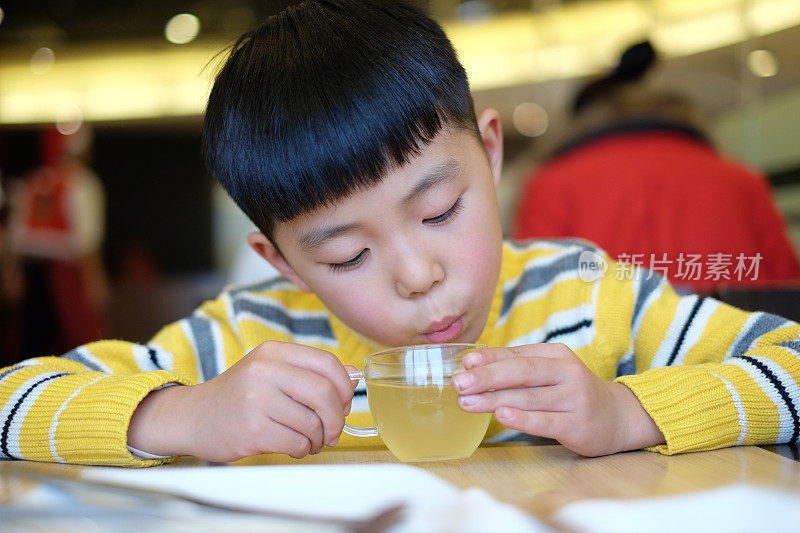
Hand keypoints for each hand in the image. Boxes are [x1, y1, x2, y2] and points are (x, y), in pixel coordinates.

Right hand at [128, 341, 357, 461]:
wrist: (192, 417)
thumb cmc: (239, 396)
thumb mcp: (271, 372)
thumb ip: (310, 372)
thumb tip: (354, 377)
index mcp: (273, 352)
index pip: (327, 363)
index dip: (344, 387)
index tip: (343, 403)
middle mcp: (264, 371)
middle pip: (325, 394)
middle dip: (337, 418)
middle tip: (334, 430)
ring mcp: (256, 400)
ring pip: (313, 423)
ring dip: (319, 438)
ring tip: (310, 440)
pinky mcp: (251, 430)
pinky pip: (297, 443)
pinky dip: (303, 449)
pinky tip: (295, 446)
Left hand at [453, 343, 663, 456]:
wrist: (618, 417)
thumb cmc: (571, 393)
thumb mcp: (550, 372)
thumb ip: (517, 366)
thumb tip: (473, 364)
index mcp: (556, 355)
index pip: (517, 354)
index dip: (489, 359)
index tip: (464, 364)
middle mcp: (567, 373)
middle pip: (522, 372)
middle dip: (487, 377)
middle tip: (459, 383)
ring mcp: (574, 399)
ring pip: (528, 397)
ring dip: (494, 399)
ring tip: (467, 402)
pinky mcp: (577, 424)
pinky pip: (545, 421)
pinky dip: (522, 418)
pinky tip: (501, 416)